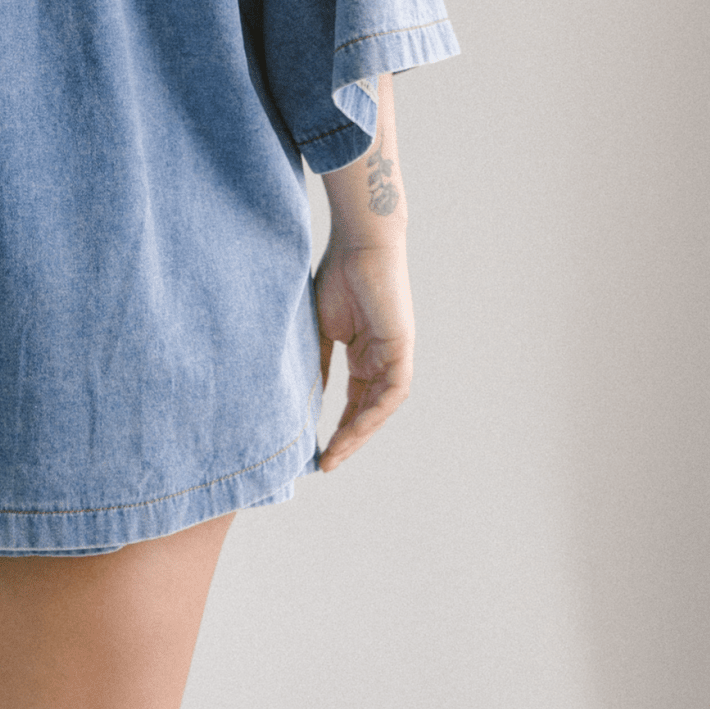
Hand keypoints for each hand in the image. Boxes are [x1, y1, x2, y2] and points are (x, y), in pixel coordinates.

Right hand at [314, 240, 413, 472]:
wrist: (358, 246)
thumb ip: (319, 363)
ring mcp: (393, 356)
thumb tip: (308, 398)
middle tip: (326, 462)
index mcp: (363, 354)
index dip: (338, 426)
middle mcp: (381, 359)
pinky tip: (353, 429)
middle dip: (348, 439)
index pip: (353, 401)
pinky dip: (373, 414)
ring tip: (336, 453)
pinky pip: (392, 392)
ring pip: (380, 408)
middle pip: (367, 410)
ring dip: (359, 433)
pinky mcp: (401, 350)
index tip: (318, 449)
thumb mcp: (320, 329)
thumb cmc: (337, 276)